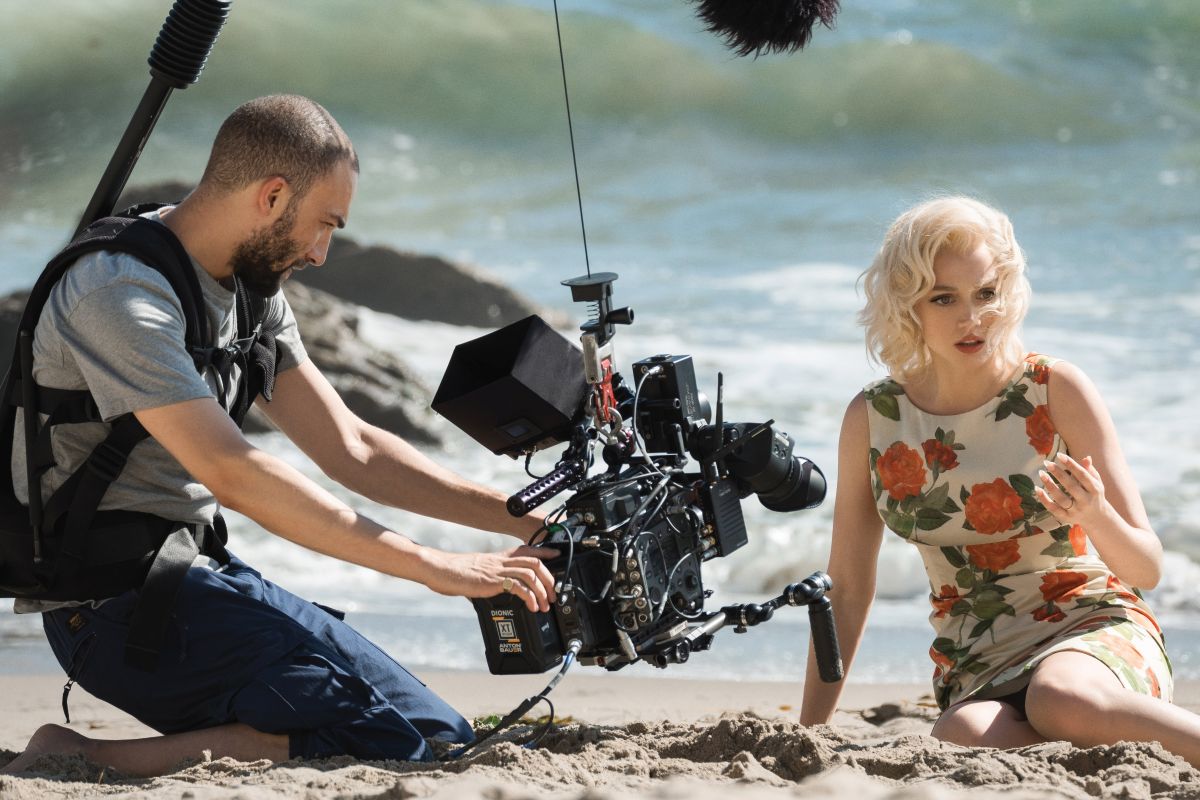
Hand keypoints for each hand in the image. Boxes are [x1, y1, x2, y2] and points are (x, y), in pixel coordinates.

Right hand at [422, 545, 558, 612]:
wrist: (440, 570)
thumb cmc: (456, 573)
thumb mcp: (479, 572)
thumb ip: (492, 577)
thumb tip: (498, 588)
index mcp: (499, 557)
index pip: (527, 549)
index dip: (545, 550)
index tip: (558, 554)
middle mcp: (501, 561)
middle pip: (535, 561)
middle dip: (550, 578)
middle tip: (554, 594)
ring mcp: (497, 570)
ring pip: (531, 572)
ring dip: (543, 590)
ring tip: (546, 604)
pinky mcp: (492, 581)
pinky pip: (518, 586)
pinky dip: (530, 597)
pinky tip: (532, 607)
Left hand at [1037, 453, 1104, 526]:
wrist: (1097, 518)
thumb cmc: (1093, 495)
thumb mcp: (1096, 483)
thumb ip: (1089, 470)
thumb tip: (1086, 457)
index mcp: (1095, 490)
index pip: (1082, 476)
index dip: (1071, 465)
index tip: (1059, 455)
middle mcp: (1086, 501)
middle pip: (1071, 487)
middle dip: (1059, 474)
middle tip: (1047, 463)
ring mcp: (1076, 511)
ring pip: (1061, 499)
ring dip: (1050, 486)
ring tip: (1041, 473)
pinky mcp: (1066, 518)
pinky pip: (1053, 509)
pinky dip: (1044, 499)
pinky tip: (1037, 489)